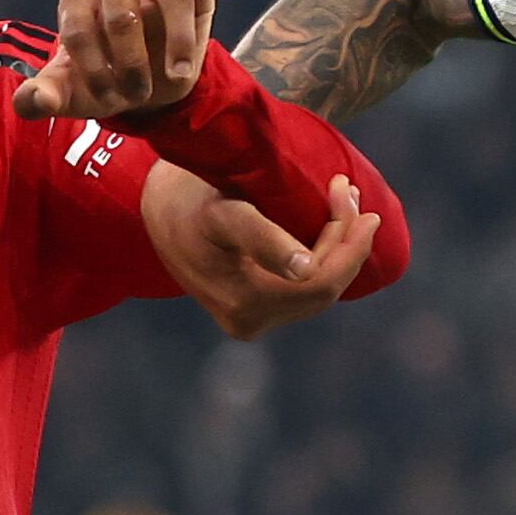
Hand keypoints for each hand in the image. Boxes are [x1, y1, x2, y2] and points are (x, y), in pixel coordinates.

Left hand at [14, 0, 243, 122]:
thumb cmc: (103, 82)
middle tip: (137, 92)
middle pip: (121, 1)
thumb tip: (29, 100)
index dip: (89, 59)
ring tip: (177, 73)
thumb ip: (45, 97)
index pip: (77, 15)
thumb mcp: (73, 96)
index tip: (105, 96)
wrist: (145, 90)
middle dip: (129, 56)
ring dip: (174, 36)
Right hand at [140, 161, 378, 339]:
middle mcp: (248, 322)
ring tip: (344, 203)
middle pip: (322, 290)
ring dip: (336, 250)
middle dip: (346, 243)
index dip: (349, 245)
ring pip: (315, 292)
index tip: (360, 200)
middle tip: (351, 193)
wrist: (155, 208)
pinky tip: (327, 229)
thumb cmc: (190, 200)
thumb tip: (306, 268)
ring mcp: (249, 321)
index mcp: (245, 303)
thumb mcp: (227, 213)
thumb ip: (265, 239)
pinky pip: (300, 292)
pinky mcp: (250, 311)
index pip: (320, 282)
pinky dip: (319, 260)